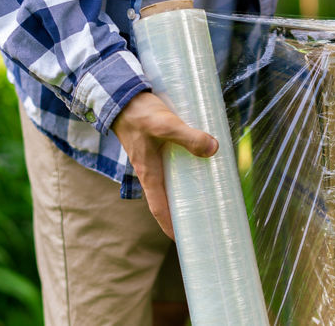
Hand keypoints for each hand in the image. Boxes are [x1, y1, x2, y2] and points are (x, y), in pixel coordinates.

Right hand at [112, 92, 218, 239]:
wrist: (121, 93)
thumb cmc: (139, 112)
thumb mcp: (165, 124)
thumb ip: (188, 136)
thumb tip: (213, 149)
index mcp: (149, 173)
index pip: (160, 209)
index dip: (171, 226)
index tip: (183, 241)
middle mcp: (150, 169)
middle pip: (169, 198)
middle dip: (184, 210)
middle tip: (205, 220)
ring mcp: (153, 158)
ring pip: (173, 179)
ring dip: (188, 187)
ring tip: (210, 193)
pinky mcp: (157, 144)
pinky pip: (174, 162)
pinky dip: (186, 166)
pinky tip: (202, 161)